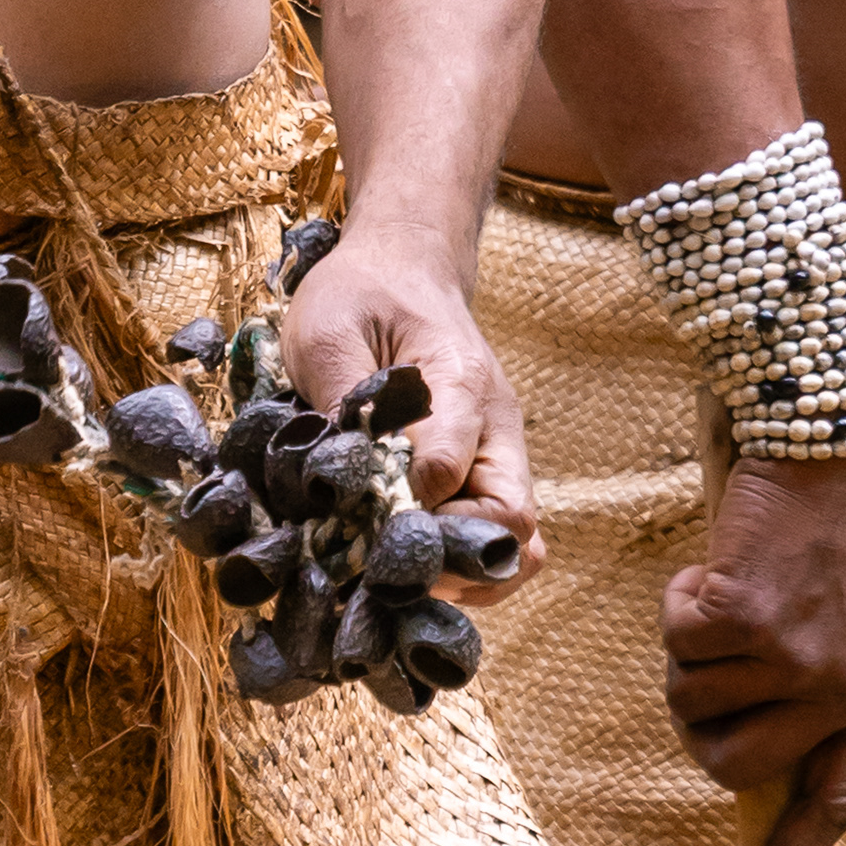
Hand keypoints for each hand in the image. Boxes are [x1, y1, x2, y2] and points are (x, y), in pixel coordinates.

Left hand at [274, 208, 539, 558]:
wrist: (403, 268)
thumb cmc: (360, 296)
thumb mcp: (327, 330)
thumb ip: (342, 401)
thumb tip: (344, 479)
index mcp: (459, 383)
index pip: (449, 470)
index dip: (404, 509)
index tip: (360, 521)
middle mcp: (496, 428)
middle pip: (511, 525)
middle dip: (449, 560)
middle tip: (384, 566)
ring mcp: (499, 455)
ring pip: (518, 546)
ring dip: (466, 574)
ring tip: (401, 577)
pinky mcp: (487, 473)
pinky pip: (500, 541)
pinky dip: (468, 569)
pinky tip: (416, 567)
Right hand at [661, 452, 845, 845]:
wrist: (839, 450)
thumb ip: (828, 689)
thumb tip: (761, 745)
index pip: (835, 800)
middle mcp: (840, 692)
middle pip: (732, 766)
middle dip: (700, 723)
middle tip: (705, 667)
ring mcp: (793, 660)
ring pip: (690, 699)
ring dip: (690, 649)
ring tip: (730, 594)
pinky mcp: (745, 621)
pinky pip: (676, 641)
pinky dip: (680, 601)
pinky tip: (718, 566)